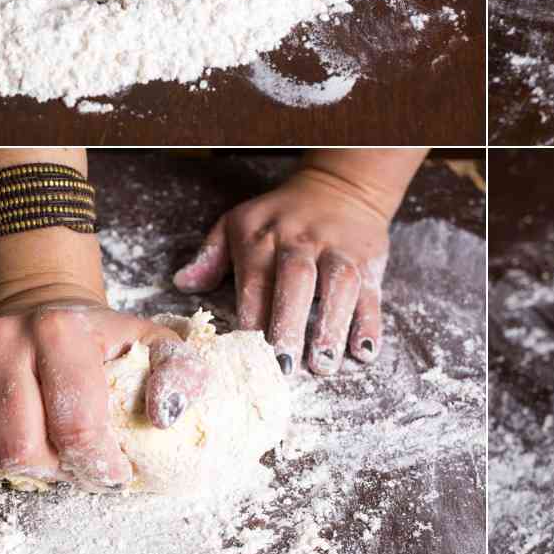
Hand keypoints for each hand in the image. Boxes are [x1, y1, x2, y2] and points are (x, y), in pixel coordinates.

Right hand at [0, 302, 208, 491]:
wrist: (43, 302)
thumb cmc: (100, 338)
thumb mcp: (151, 344)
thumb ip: (177, 373)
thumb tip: (168, 416)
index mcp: (61, 330)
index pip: (75, 426)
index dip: (96, 466)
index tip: (111, 475)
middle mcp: (3, 337)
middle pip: (19, 447)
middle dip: (52, 471)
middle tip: (71, 464)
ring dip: (4, 468)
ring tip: (35, 455)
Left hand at [174, 167, 392, 375]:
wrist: (340, 187)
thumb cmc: (280, 216)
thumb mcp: (237, 222)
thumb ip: (210, 254)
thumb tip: (182, 284)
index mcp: (263, 237)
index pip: (256, 278)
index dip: (252, 315)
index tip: (246, 351)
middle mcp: (302, 242)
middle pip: (298, 280)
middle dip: (291, 323)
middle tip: (285, 367)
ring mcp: (338, 251)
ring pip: (339, 285)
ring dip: (332, 325)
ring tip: (323, 364)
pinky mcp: (369, 261)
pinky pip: (372, 291)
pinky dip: (370, 321)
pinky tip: (364, 350)